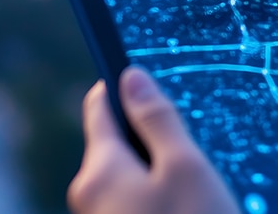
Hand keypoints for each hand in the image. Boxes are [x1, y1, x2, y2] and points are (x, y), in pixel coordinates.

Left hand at [68, 66, 238, 213]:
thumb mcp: (185, 168)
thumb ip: (158, 119)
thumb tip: (132, 76)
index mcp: (98, 171)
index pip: (98, 107)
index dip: (123, 88)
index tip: (150, 85)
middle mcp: (87, 194)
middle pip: (116, 143)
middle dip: (150, 142)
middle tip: (188, 166)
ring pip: (127, 175)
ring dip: (156, 174)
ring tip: (190, 197)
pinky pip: (131, 201)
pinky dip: (155, 198)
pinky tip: (181, 211)